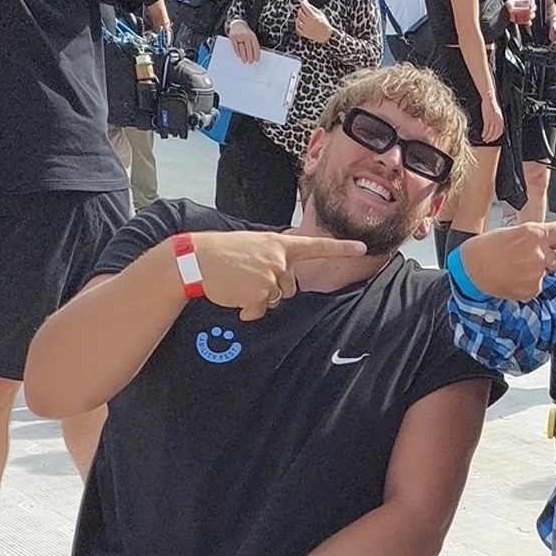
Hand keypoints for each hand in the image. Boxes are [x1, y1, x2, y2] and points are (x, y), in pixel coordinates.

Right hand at [186, 228, 367, 319]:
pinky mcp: (259, 294)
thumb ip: (272, 255)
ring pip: (275, 300)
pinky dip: (246, 309)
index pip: (315, 246)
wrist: (194, 260)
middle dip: (272, 289)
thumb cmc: (220, 253)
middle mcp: (278, 259)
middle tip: (246, 277)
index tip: (362, 247)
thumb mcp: (251, 245)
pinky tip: (232, 295)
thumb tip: (282, 278)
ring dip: (257, 299)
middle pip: (290, 287)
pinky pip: (259, 311)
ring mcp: (270, 277)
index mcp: (277, 244)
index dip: (341, 248)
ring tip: (236, 284)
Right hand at [228, 18, 260, 64]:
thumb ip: (253, 42)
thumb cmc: (245, 31)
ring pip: (242, 48)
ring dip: (243, 55)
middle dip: (250, 56)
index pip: (255, 46)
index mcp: (252, 35)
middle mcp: (245, 35)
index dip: (256, 54)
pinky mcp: (232, 36)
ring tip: (245, 60)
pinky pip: (235, 46)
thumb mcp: (251, 35)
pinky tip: (239, 55)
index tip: (257, 60)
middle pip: (248, 48)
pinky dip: (237, 51)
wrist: (236, 23)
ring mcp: (238, 35)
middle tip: (250, 62)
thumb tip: (255, 54)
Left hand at [295, 0, 333, 43]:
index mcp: (313, 16)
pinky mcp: (305, 33)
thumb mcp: (320, 13)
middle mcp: (309, 22)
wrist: (326, 36)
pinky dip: (298, 24)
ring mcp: (306, 28)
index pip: (305, 7)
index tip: (303, 2)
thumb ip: (312, 7)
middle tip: (304, 10)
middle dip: (301, 10)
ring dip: (299, 17)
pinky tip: (301, 22)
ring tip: (303, 17)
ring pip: (298, 20)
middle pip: (300, 13)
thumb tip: (305, 1)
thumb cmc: (324, 23)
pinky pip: (297, 27)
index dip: (303, 3)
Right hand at [459, 217, 555, 301]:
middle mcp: (539, 252)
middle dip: (554, 260)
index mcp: (534, 233)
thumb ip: (539, 238)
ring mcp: (536, 273)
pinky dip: (528, 285)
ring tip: (516, 269)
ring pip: (549, 274)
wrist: (470, 269)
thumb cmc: (488, 248)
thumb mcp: (515, 233)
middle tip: (532, 258)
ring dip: (540, 272)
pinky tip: (513, 280)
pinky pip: (538, 288)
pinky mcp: (531, 289)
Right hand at [480, 95, 503, 144]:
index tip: (492, 139)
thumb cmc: (492, 106)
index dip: (495, 137)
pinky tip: (482, 135)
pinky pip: (486, 129)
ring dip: (487, 137)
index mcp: (501, 121)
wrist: (489, 99)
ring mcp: (493, 120)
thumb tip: (494, 128)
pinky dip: (484, 133)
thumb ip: (497, 121)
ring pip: (490, 132)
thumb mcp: (497, 115)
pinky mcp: (487, 119)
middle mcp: (498, 122)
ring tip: (484, 139)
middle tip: (487, 141)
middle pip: (495, 134)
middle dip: (491, 139)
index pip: (499, 132)